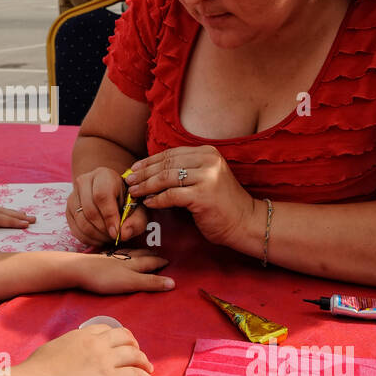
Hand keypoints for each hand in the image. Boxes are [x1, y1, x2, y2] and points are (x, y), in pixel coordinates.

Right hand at [19, 324, 155, 375]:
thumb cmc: (35, 371)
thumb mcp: (52, 349)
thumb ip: (65, 347)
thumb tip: (66, 353)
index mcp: (81, 335)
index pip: (107, 329)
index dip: (118, 336)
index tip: (122, 344)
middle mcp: (96, 344)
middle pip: (125, 338)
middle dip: (135, 346)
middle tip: (139, 356)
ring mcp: (104, 361)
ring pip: (135, 355)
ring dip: (145, 362)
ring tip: (148, 370)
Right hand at [68, 166, 148, 245]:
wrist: (111, 195)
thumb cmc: (127, 201)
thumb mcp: (138, 208)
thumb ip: (136, 221)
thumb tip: (123, 234)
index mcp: (103, 175)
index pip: (101, 196)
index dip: (109, 217)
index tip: (117, 232)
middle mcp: (84, 182)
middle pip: (90, 211)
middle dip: (103, 229)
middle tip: (115, 237)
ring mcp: (73, 196)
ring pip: (81, 221)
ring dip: (96, 235)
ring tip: (109, 237)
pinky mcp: (68, 210)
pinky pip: (75, 229)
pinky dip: (88, 238)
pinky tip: (100, 238)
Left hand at [70, 248, 174, 293]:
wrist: (79, 270)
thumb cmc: (105, 278)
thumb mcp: (131, 282)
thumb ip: (151, 283)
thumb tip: (173, 283)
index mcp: (133, 264)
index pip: (151, 262)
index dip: (160, 262)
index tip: (168, 261)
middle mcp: (124, 258)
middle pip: (141, 255)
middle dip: (151, 255)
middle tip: (158, 255)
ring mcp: (111, 258)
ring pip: (128, 253)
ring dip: (137, 252)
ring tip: (142, 252)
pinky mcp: (100, 260)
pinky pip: (115, 254)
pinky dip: (121, 253)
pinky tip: (117, 254)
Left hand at [125, 146, 257, 248]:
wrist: (245, 222)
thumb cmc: (222, 204)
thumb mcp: (205, 178)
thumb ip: (185, 170)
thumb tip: (152, 170)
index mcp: (208, 153)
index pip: (171, 154)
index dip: (150, 161)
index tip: (134, 169)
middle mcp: (208, 161)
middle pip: (166, 164)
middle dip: (144, 173)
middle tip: (130, 181)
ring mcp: (207, 177)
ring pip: (166, 178)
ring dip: (146, 186)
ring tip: (134, 193)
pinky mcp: (203, 195)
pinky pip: (171, 195)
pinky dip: (157, 199)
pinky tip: (148, 203)